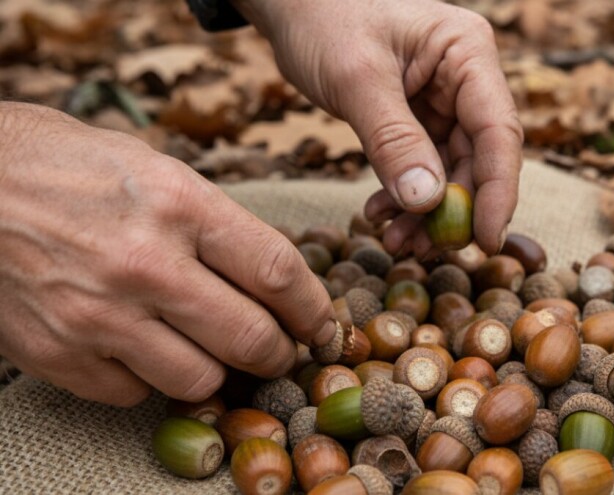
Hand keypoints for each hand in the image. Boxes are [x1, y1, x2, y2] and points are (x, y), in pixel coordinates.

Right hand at [0, 103, 335, 406]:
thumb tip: (271, 275)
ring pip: (200, 379)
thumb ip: (214, 223)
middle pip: (251, 338)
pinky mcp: (58, 352)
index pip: (277, 272)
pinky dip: (148, 378)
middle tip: (279, 350)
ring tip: (206, 346)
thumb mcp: (154, 168)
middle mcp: (144, 264)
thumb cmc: (66, 163)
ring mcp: (98, 314)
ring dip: (215, 370)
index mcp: (179, 204)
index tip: (319, 323)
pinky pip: (134, 393)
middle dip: (278, 353)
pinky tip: (140, 347)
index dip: (312, 307)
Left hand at [234, 0, 522, 257]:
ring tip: (393, 238)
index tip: (485, 240)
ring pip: (449, 169)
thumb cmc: (323, 17)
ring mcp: (442, 99)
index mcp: (466, 53)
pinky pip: (421, 166)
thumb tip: (428, 202)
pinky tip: (380, 212)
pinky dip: (404, 195)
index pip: (498, 131)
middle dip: (453, 209)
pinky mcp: (417, 117)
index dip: (498, 191)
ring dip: (425, 211)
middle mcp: (464, 78)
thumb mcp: (357, 79)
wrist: (290, 2)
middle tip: (425, 249)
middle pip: (479, 157)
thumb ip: (394, 140)